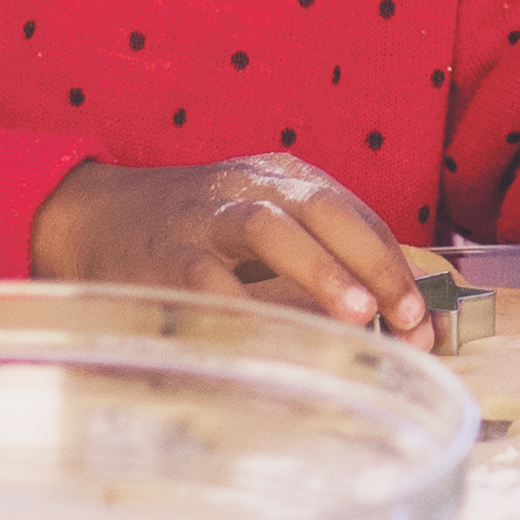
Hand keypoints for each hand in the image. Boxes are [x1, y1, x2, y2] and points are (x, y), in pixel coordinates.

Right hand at [33, 152, 432, 339]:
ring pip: (268, 229)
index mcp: (283, 179)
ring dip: (318, 269)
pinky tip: (275, 340)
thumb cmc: (198, 233)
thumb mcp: (262, 228)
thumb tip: (394, 321)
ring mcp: (204, 218)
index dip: (395, 264)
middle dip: (371, 260)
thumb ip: (319, 261)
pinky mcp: (163, 256)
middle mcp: (249, 188)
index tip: (424, 318)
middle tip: (404, 314)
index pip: (355, 214)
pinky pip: (206, 279)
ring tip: (357, 314)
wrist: (95, 216)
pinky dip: (243, 308)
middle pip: (323, 210)